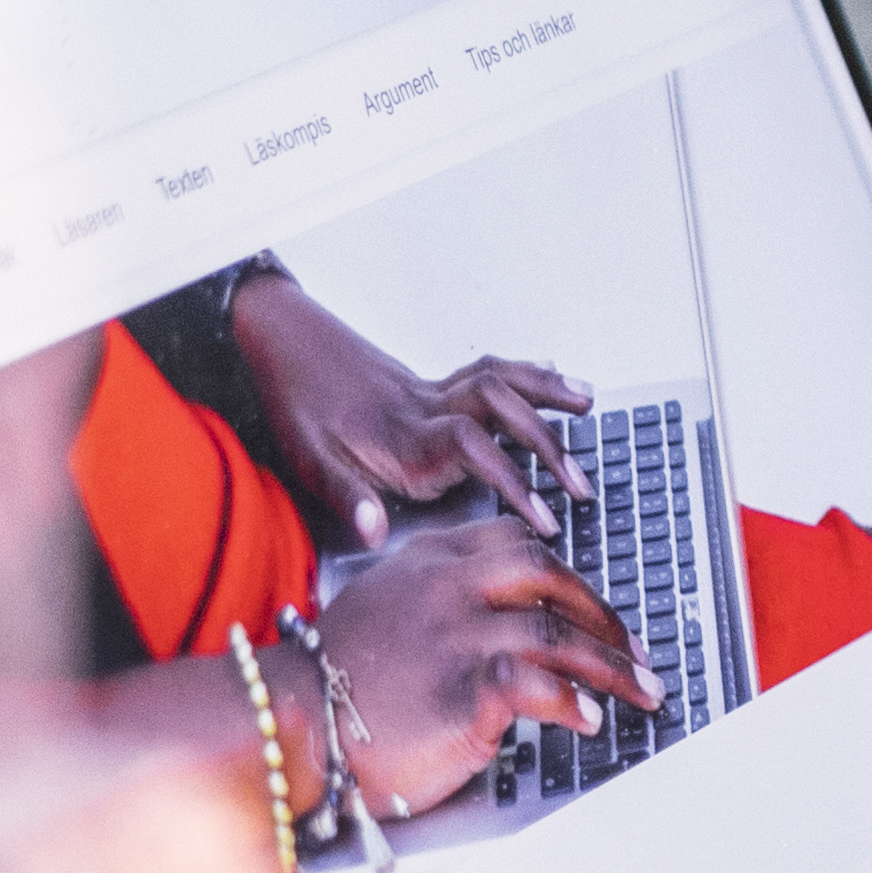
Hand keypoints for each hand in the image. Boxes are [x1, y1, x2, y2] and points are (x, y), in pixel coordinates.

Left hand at [220, 275, 582, 539]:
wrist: (281, 341)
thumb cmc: (295, 405)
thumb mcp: (307, 461)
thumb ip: (347, 496)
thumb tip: (374, 531)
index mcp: (399, 437)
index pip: (471, 450)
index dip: (512, 480)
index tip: (543, 517)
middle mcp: (424, 408)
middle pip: (499, 410)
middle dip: (547, 445)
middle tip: (583, 483)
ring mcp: (432, 390)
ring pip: (501, 382)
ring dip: (548, 393)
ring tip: (590, 403)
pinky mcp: (432, 382)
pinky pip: (490, 371)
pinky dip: (529, 372)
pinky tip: (556, 376)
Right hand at [300, 510, 649, 811]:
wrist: (289, 724)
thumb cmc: (331, 682)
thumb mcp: (382, 611)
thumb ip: (436, 600)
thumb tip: (492, 620)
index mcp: (429, 561)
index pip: (517, 544)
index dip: (566, 573)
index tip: (590, 602)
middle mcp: (449, 587)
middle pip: (551, 577)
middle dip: (602, 615)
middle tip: (634, 649)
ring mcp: (459, 635)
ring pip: (559, 633)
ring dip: (612, 667)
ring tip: (641, 692)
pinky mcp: (465, 689)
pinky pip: (541, 685)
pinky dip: (575, 702)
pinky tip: (590, 719)